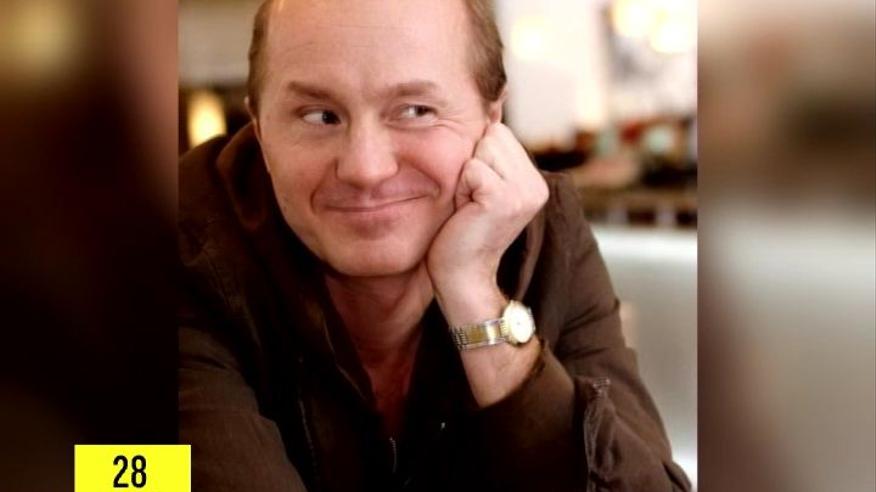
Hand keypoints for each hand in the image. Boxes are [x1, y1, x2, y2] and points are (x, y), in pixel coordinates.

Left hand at [426, 122, 547, 406]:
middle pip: (492, 135)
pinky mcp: (504, 198)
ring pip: (481, 149)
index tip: (477, 195)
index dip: (477, 158)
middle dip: (472, 163)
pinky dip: (461, 189)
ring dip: (465, 176)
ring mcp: (524, 191)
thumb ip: (490, 155)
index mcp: (534, 181)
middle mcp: (536, 184)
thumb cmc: (462, 233)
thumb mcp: (481, 186)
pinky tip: (467, 213)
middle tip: (472, 202)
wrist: (462, 277)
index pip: (499, 132)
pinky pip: (471, 169)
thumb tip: (491, 107)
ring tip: (470, 206)